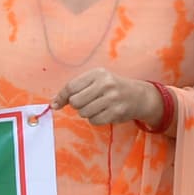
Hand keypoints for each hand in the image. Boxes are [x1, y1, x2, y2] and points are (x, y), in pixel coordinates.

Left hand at [54, 69, 168, 129]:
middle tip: (87, 103)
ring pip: (84, 113)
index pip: (71, 86)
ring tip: (97, 107)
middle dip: (77, 106)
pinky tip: (104, 113)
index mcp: (98, 73)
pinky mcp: (116, 112)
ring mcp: (112, 98)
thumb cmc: (113, 88)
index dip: (61, 97)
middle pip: (76, 102)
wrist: (139, 96)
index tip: (55, 104)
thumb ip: (77, 88)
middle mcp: (105, 84)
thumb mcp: (97, 81)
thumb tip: (54, 103)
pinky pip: (94, 121)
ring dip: (87, 113)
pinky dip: (95, 119)